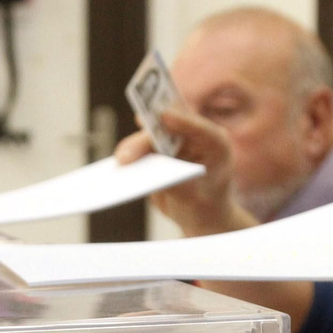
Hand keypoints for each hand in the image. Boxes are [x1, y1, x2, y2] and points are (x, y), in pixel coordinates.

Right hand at [114, 109, 254, 236]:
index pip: (199, 127)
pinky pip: (139, 150)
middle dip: (145, 140)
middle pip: (166, 130)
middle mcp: (193, 137)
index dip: (180, 120)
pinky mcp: (156, 153)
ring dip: (132, 148)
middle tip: (129, 153)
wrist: (200, 216)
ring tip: (120, 162)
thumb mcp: (195, 200)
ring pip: (148, 139)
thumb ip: (176, 187)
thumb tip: (148, 175)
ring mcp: (173, 143)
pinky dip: (128, 156)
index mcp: (216, 143)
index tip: (162, 116)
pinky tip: (117, 165)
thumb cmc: (207, 207)